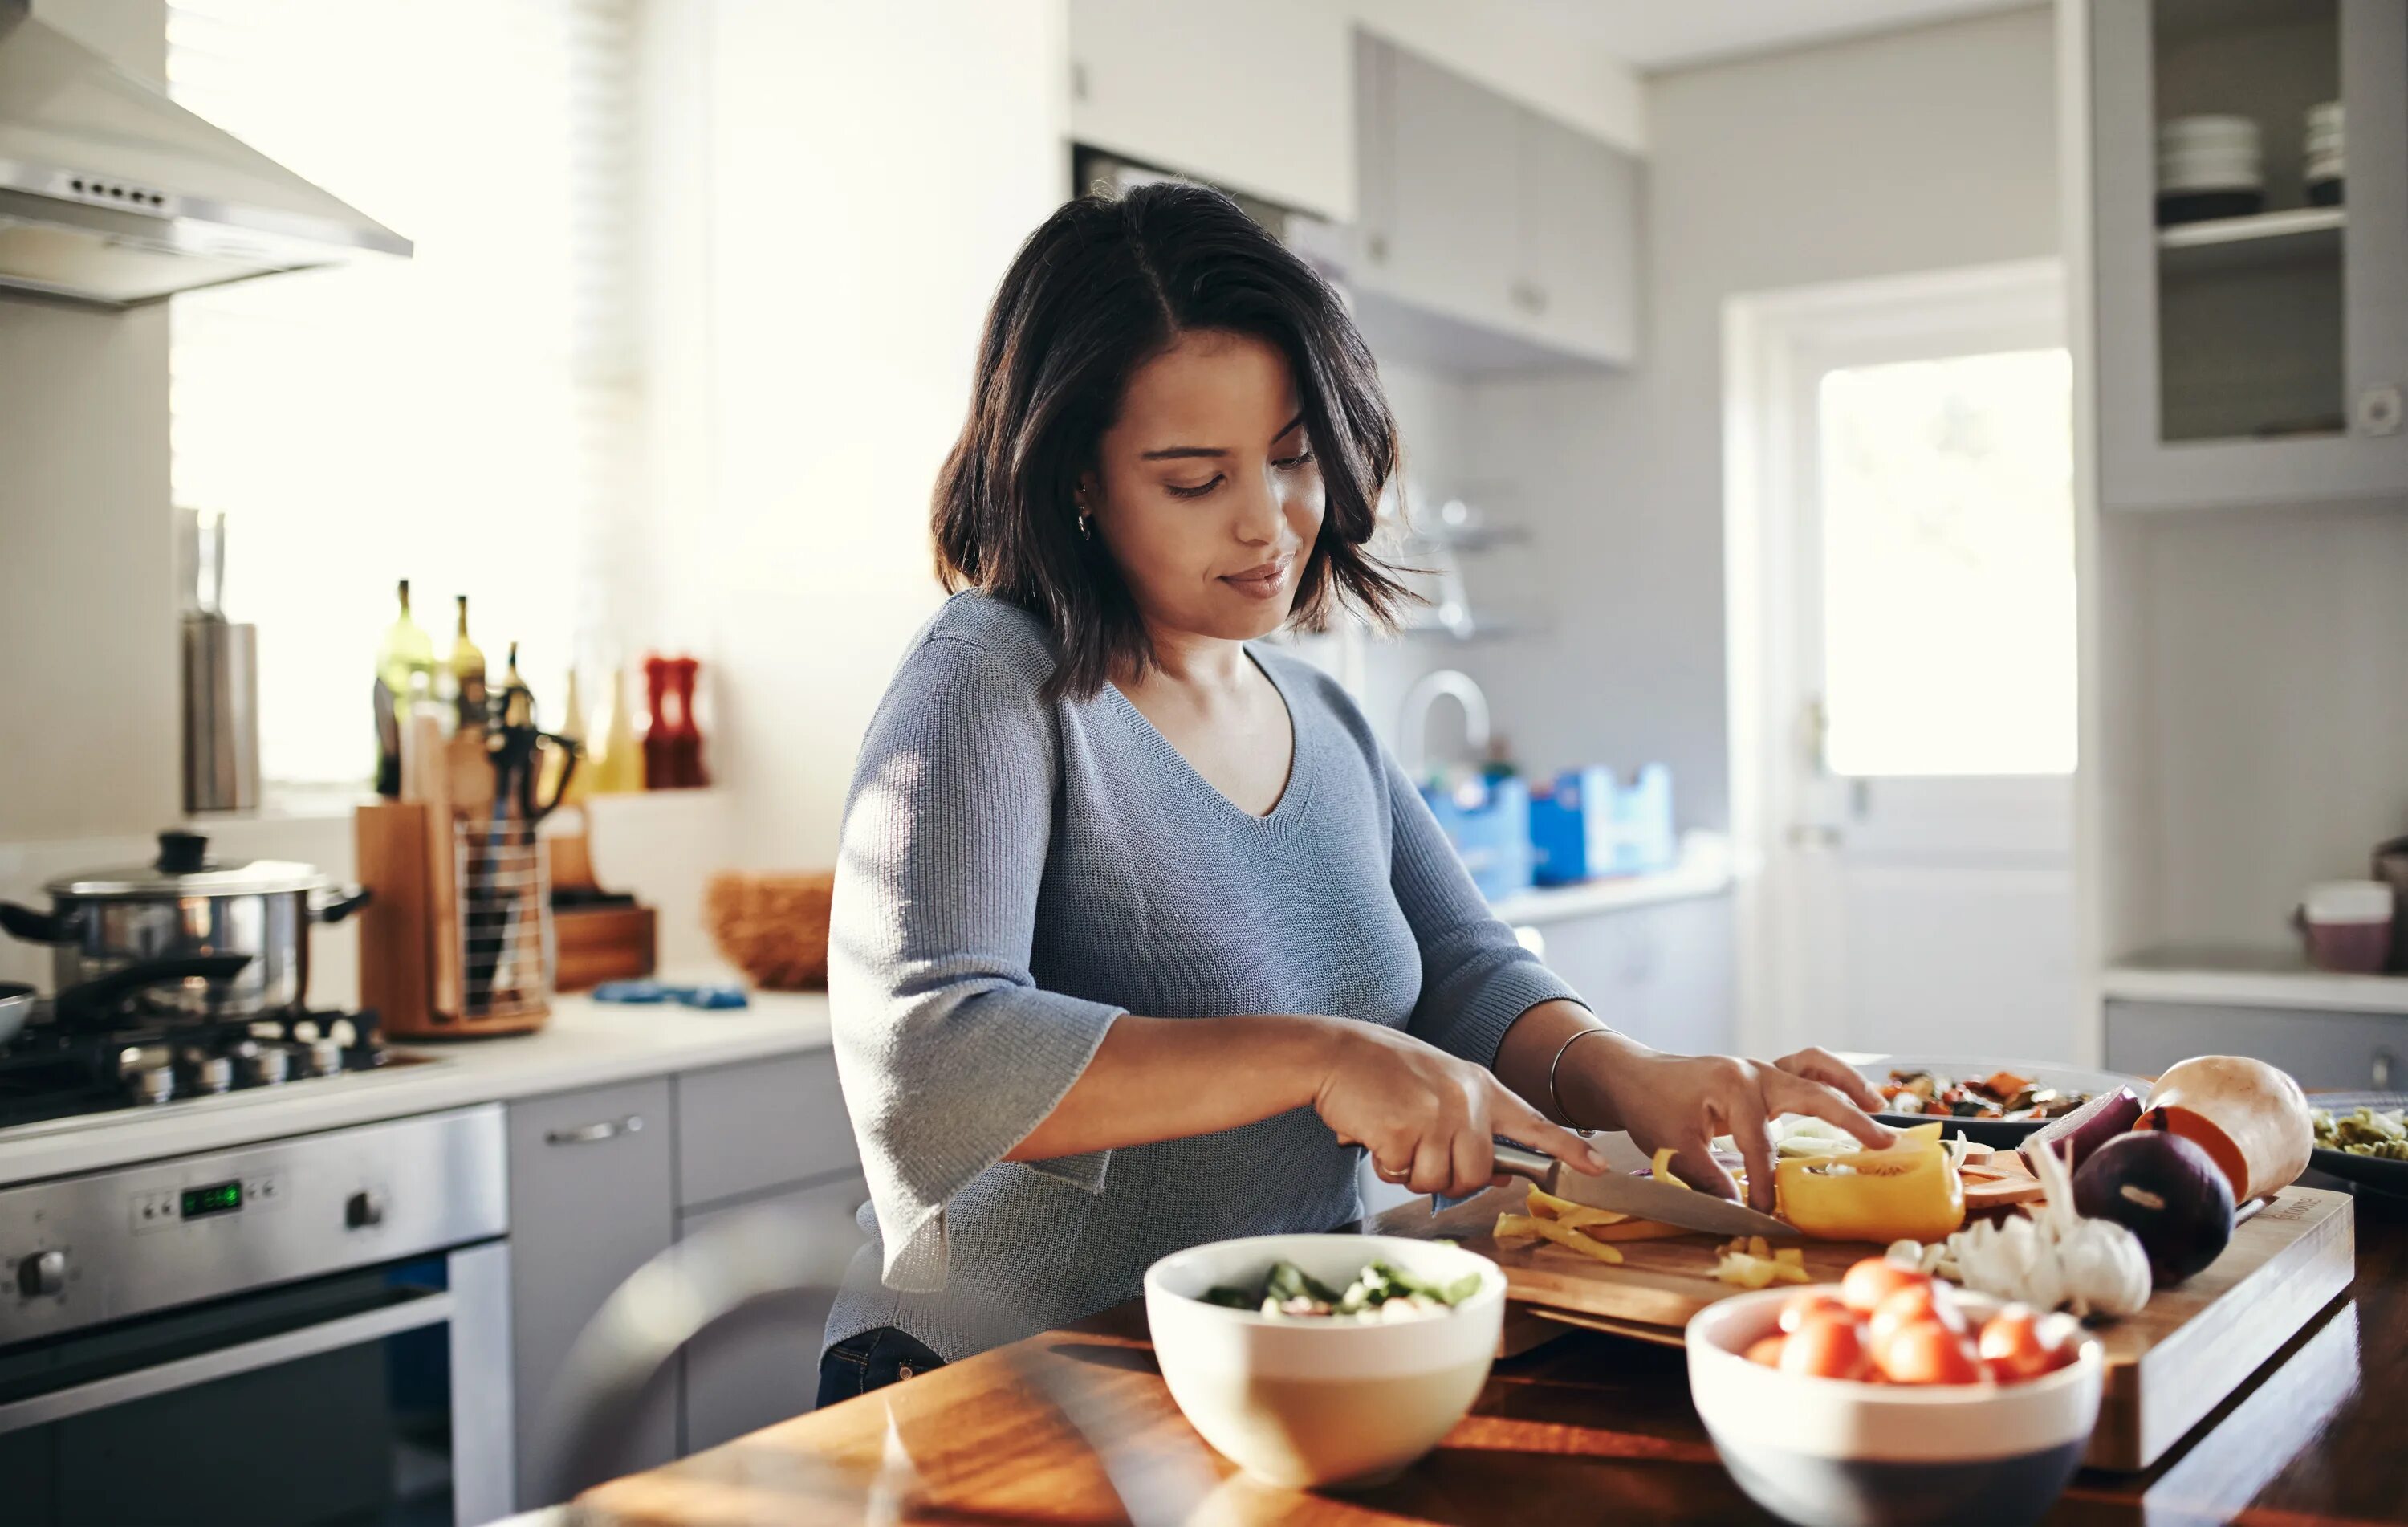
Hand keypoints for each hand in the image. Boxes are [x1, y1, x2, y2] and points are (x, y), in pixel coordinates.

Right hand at [1308, 1020, 1611, 1198]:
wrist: (1336, 1053)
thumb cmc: (1383, 1073)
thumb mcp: (1440, 1087)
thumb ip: (1472, 1124)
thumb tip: (1502, 1174)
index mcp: (1479, 1086)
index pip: (1534, 1123)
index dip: (1567, 1149)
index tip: (1598, 1168)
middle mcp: (1466, 1100)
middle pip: (1478, 1173)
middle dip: (1448, 1177)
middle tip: (1419, 1152)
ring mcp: (1436, 1115)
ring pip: (1441, 1181)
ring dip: (1413, 1172)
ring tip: (1395, 1137)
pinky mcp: (1404, 1131)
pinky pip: (1403, 1175)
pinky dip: (1385, 1165)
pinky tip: (1375, 1135)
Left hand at [1570, 1040, 1893, 1211]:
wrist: (1634, 1076)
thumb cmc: (1650, 1106)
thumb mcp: (1671, 1147)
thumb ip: (1708, 1178)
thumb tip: (1740, 1209)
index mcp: (1733, 1087)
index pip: (1761, 1146)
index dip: (1766, 1184)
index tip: (1768, 1214)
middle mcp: (1754, 1072)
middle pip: (1812, 1094)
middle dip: (1849, 1119)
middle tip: (1882, 1144)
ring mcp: (1760, 1069)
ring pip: (1814, 1068)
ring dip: (1848, 1086)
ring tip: (1878, 1108)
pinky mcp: (1761, 1075)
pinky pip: (1804, 1069)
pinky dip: (1830, 1079)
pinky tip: (1852, 1096)